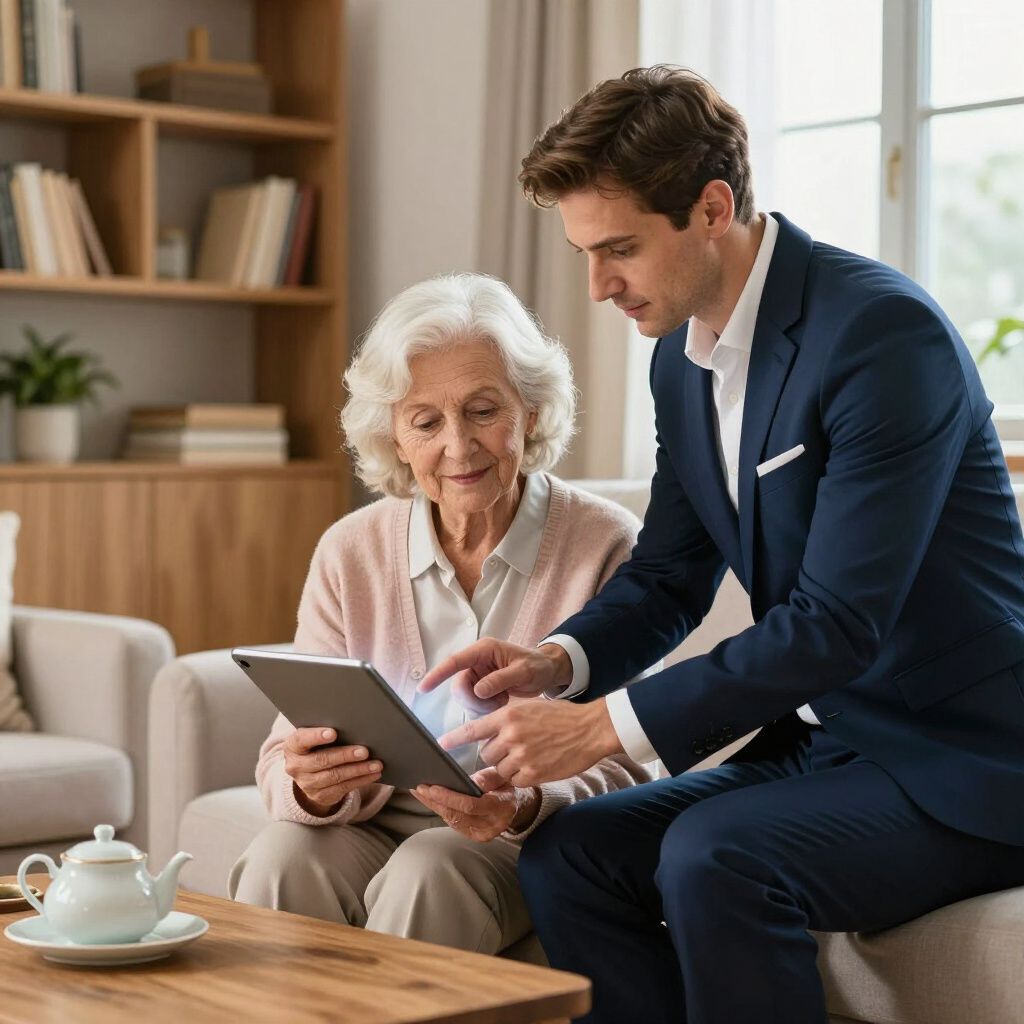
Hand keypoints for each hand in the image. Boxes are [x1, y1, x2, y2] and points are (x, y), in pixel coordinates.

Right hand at [283, 727, 382, 815]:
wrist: (308, 773)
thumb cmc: (316, 746)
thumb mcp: (314, 738)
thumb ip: (325, 732)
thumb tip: (353, 725)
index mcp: (293, 747)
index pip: (301, 740)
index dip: (316, 736)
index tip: (333, 733)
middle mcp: (296, 766)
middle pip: (322, 760)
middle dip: (345, 755)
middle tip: (365, 751)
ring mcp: (307, 784)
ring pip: (335, 776)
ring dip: (358, 770)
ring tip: (376, 764)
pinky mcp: (320, 796)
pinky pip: (343, 788)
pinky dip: (361, 780)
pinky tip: (373, 774)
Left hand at [411, 768, 541, 841]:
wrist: (516, 806)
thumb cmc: (507, 787)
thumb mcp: (503, 777)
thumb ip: (488, 778)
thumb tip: (470, 781)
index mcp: (500, 807)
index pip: (470, 805)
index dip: (449, 797)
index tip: (432, 787)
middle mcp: (491, 825)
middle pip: (457, 815)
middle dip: (435, 801)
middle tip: (418, 787)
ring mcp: (483, 834)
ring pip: (452, 820)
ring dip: (433, 806)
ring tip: (418, 792)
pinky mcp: (475, 836)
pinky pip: (454, 824)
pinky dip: (440, 811)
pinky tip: (429, 800)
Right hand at [418, 639, 572, 709]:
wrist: (547, 672)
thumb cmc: (537, 666)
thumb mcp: (524, 671)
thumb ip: (502, 679)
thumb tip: (479, 690)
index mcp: (484, 650)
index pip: (455, 661)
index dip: (437, 674)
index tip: (423, 688)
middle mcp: (477, 661)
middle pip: (459, 686)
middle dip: (473, 701)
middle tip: (496, 703)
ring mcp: (478, 675)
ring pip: (465, 698)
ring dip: (481, 706)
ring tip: (503, 701)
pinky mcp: (481, 687)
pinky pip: (474, 703)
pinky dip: (485, 708)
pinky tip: (502, 702)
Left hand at [437, 698, 621, 786]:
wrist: (590, 729)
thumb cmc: (561, 716)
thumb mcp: (529, 708)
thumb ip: (506, 722)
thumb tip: (486, 739)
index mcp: (508, 714)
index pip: (472, 729)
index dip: (455, 739)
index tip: (441, 744)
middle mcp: (510, 735)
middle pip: (486, 753)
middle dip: (497, 754)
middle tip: (518, 747)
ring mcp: (521, 756)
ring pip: (499, 769)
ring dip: (510, 766)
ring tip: (531, 754)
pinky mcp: (533, 774)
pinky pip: (515, 781)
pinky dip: (523, 777)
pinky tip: (538, 764)